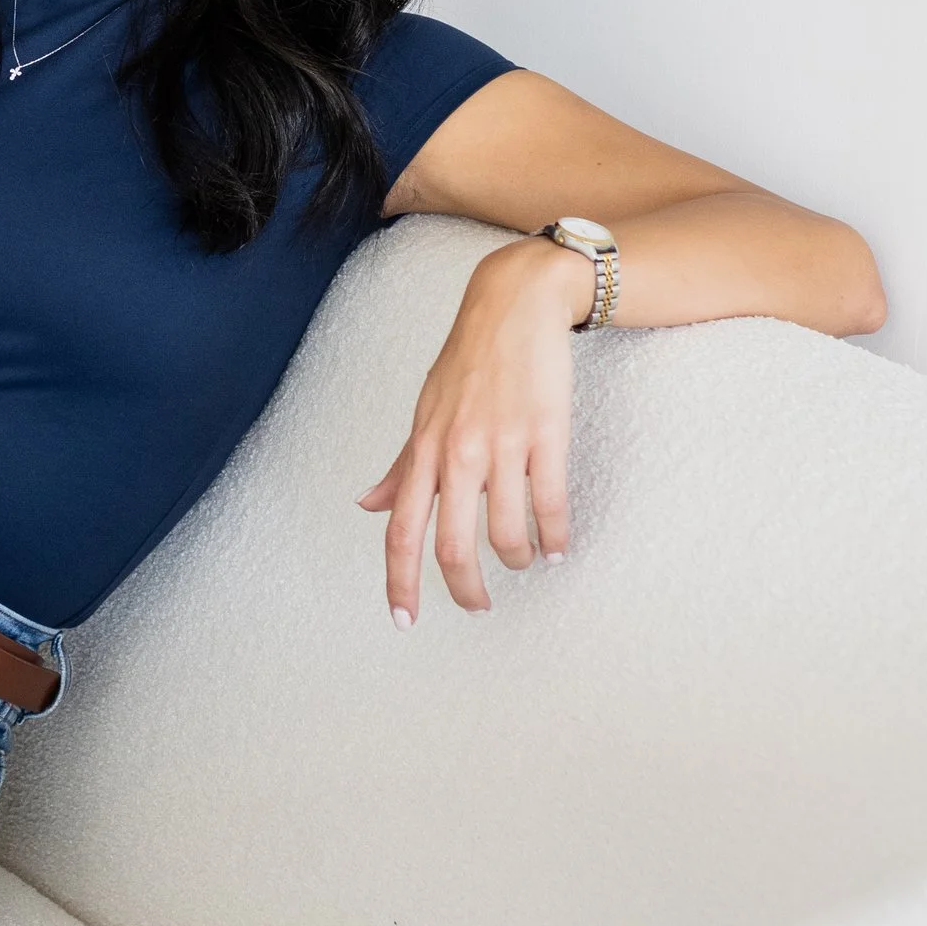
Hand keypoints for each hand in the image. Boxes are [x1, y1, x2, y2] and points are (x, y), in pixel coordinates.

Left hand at [357, 238, 588, 623]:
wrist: (512, 305)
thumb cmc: (467, 363)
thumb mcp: (425, 413)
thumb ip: (402, 466)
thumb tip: (368, 505)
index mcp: (425, 450)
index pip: (401, 530)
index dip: (399, 581)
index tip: (403, 620)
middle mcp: (457, 452)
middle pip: (451, 545)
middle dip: (465, 589)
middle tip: (478, 606)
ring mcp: (502, 444)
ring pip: (506, 532)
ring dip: (517, 558)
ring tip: (524, 559)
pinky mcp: (545, 434)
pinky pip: (551, 504)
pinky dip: (556, 536)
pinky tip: (558, 545)